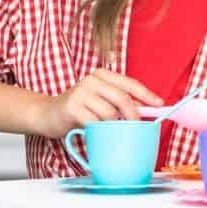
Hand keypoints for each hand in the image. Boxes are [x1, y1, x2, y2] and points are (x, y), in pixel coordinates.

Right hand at [32, 69, 161, 138]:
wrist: (46, 114)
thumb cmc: (78, 109)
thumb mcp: (99, 99)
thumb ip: (117, 101)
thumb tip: (145, 110)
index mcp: (103, 75)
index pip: (130, 83)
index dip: (147, 94)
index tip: (160, 104)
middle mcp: (92, 80)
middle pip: (122, 98)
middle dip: (134, 114)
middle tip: (138, 126)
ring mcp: (81, 93)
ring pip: (109, 112)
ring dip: (114, 125)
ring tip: (110, 130)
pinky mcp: (71, 107)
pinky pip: (94, 122)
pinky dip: (99, 130)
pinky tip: (96, 132)